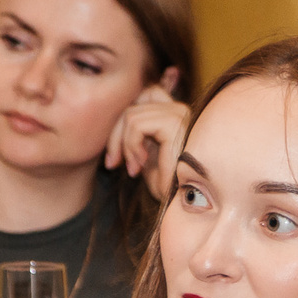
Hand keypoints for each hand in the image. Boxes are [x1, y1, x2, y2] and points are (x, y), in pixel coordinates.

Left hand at [105, 81, 189, 203]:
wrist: (186, 203)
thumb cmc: (168, 185)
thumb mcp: (145, 154)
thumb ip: (134, 134)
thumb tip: (111, 121)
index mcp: (175, 114)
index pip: (144, 94)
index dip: (125, 117)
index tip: (119, 151)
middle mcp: (179, 109)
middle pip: (132, 105)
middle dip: (116, 136)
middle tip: (113, 164)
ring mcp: (178, 114)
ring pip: (130, 115)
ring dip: (124, 146)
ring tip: (133, 169)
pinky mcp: (174, 123)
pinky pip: (136, 125)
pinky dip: (131, 147)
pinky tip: (141, 166)